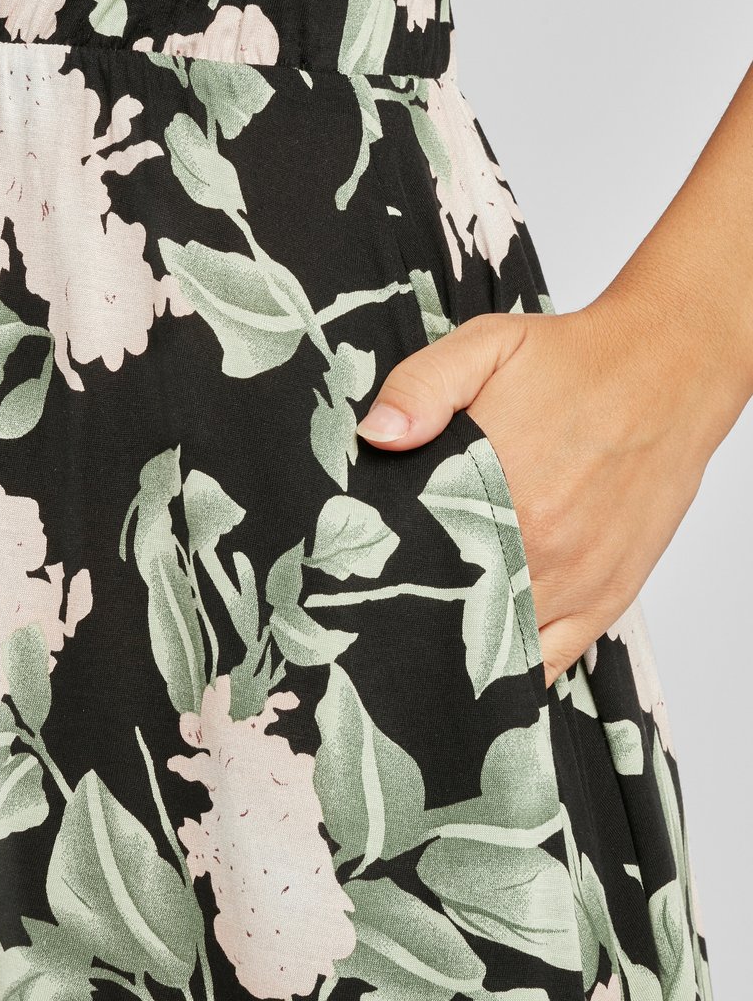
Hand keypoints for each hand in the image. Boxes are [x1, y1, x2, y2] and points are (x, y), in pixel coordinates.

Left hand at [355, 298, 718, 688]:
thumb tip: (377, 434)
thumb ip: (422, 387)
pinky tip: (481, 667)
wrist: (669, 372)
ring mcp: (576, 580)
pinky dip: (513, 673)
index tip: (350, 582)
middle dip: (411, 615)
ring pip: (498, 648)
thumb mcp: (487, 347)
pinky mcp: (607, 597)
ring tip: (421, 645)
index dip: (379, 575)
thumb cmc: (575, 362)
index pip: (415, 558)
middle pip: (451, 609)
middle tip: (376, 616)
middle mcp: (539, 545)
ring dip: (456, 651)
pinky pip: (550, 664)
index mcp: (499, 488)